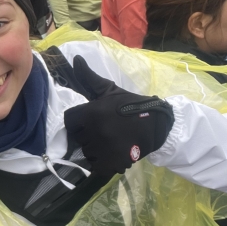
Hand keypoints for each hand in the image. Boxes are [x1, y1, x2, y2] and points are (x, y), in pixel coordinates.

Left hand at [64, 56, 173, 176]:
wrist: (157, 124)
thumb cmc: (130, 105)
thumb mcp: (109, 90)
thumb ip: (89, 77)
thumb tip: (75, 59)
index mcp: (92, 112)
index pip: (69, 121)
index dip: (78, 122)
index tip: (89, 121)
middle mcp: (96, 130)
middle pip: (77, 138)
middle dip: (87, 135)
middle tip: (103, 131)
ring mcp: (104, 148)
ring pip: (86, 152)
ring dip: (94, 150)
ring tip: (109, 143)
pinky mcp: (112, 163)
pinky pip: (96, 166)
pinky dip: (102, 163)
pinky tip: (112, 154)